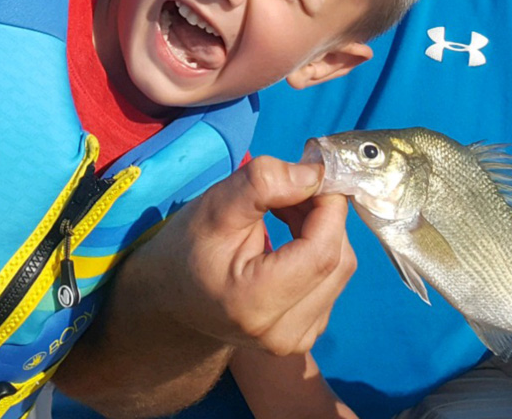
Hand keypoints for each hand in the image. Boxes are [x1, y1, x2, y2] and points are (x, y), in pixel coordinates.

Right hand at [137, 155, 355, 354]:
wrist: (169, 299)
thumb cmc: (186, 249)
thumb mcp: (214, 206)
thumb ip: (263, 183)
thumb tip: (317, 173)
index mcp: (255, 304)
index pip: (323, 249)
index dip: (329, 205)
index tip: (313, 171)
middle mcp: (283, 334)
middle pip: (338, 258)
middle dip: (324, 213)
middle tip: (291, 186)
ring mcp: (298, 340)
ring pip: (342, 267)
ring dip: (323, 228)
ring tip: (285, 209)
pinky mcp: (307, 334)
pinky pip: (334, 279)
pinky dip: (320, 247)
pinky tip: (290, 235)